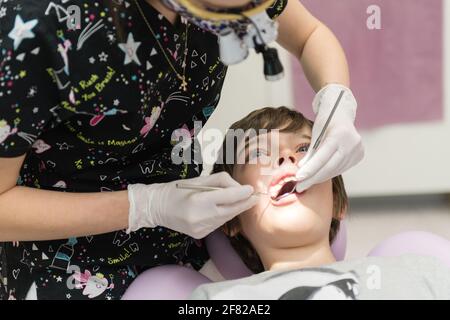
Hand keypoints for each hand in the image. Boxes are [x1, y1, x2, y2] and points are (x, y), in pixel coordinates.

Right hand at [127, 172, 258, 238]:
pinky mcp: (200, 235)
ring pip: (226, 218)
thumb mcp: (197, 180)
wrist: (157, 208)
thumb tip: (240, 188)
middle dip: (244, 203)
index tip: (251, 189)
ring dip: (234, 209)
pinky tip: (222, 209)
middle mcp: (200, 217)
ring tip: (241, 200)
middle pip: (231, 210)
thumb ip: (220, 182)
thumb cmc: (177, 190)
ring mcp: (200, 229)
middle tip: (256, 197)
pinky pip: (218, 223)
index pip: (227, 197)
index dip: (242, 194)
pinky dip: (223, 215)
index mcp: (198, 201)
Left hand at [296, 84, 364, 192]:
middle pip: (330, 166)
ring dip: (320, 177)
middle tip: (300, 186)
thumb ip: (311, 153)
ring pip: (335, 170)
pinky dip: (329, 172)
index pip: (323, 157)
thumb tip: (302, 172)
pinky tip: (318, 176)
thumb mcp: (315, 134)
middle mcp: (351, 143)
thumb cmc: (325, 122)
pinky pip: (341, 168)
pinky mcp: (359, 155)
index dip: (310, 169)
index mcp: (340, 134)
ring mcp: (357, 150)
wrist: (341, 113)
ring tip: (306, 182)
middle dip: (313, 178)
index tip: (298, 178)